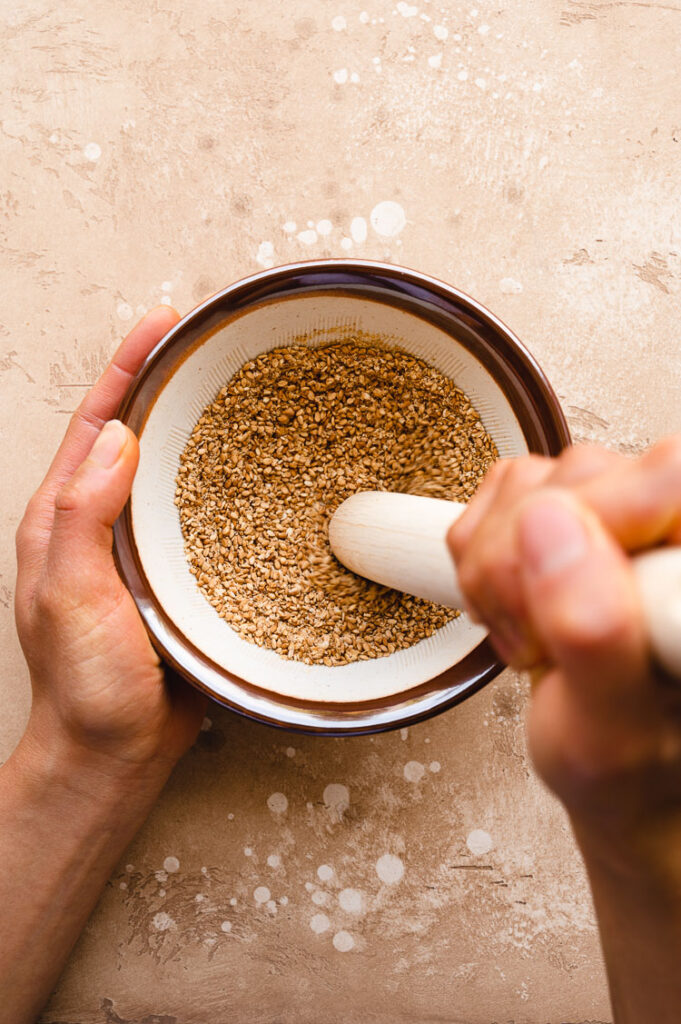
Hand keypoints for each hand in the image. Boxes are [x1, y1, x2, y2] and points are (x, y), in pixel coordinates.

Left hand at [14, 307, 205, 784]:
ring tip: (245, 394)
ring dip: (204, 431)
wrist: (116, 752)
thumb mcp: (69, 594)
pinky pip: (207, 518)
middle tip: (212, 346)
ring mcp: (145, 549)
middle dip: (170, 384)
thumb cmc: (84, 683)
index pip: (97, 423)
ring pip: (176, 472)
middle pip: (138, 434)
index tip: (163, 324)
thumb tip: (117, 438)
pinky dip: (230, 488)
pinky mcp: (182, 576)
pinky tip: (262, 477)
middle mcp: (105, 524)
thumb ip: (83, 516)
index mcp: (64, 518)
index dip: (127, 368)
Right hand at [448, 441, 680, 872]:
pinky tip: (517, 605)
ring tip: (533, 633)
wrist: (620, 768)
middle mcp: (677, 522)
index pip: (664, 478)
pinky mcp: (582, 500)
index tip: (561, 612)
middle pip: (581, 476)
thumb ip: (593, 632)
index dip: (596, 530)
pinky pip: (505, 487)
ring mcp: (631, 504)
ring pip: (532, 481)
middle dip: (522, 567)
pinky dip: (483, 554)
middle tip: (538, 640)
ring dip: (499, 570)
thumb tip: (549, 524)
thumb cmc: (637, 766)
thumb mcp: (610, 733)